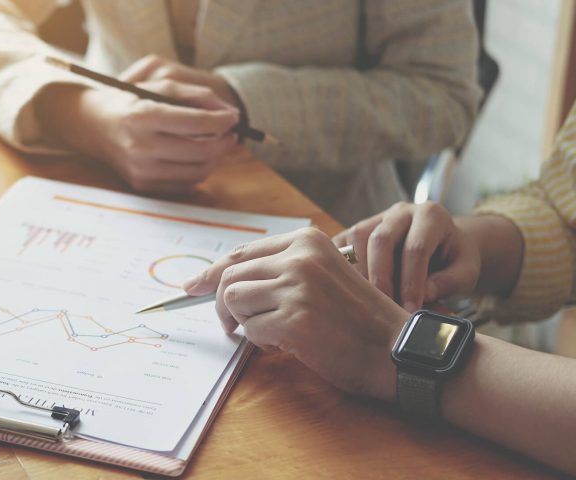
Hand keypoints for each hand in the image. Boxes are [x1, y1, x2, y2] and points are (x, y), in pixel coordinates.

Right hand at [37, 60, 239, 194]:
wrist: (93, 125)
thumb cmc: (131, 100)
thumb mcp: (159, 86)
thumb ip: (197, 94)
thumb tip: (231, 114)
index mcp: (143, 116)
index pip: (195, 122)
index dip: (222, 120)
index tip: (234, 116)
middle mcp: (140, 146)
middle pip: (202, 151)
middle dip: (224, 141)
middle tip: (231, 132)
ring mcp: (140, 170)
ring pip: (197, 171)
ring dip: (214, 157)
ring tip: (215, 142)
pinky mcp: (142, 185)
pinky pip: (184, 184)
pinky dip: (197, 170)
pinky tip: (195, 155)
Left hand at [184, 228, 408, 401]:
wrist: (396, 348)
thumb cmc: (357, 317)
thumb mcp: (323, 274)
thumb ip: (281, 269)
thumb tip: (221, 280)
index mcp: (307, 241)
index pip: (242, 252)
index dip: (212, 272)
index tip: (192, 287)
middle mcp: (299, 258)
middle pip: (230, 276)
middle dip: (222, 305)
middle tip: (230, 325)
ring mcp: (296, 289)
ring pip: (233, 301)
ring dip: (243, 322)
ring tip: (268, 333)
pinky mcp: (293, 321)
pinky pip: (250, 329)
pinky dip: (260, 341)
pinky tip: (286, 343)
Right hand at [333, 202, 480, 311]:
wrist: (443, 246)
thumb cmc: (453, 259)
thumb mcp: (465, 272)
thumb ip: (448, 282)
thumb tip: (422, 296)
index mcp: (431, 215)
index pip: (415, 248)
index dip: (411, 282)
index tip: (411, 310)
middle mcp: (401, 211)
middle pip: (380, 239)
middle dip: (380, 278)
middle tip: (384, 308)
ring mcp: (376, 217)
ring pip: (357, 239)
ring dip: (360, 273)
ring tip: (370, 301)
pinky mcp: (358, 228)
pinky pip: (342, 243)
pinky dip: (342, 265)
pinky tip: (351, 288)